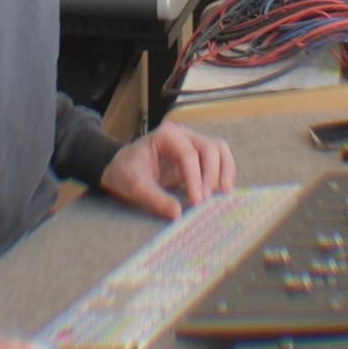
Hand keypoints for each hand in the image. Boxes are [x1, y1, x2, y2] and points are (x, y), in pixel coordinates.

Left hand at [100, 122, 235, 219]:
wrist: (122, 170)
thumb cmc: (126, 172)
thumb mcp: (135, 186)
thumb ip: (155, 199)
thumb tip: (178, 213)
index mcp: (167, 135)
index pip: (189, 154)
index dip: (196, 178)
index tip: (196, 201)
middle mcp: (184, 135)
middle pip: (210, 148)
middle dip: (212, 174)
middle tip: (206, 200)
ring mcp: (192, 144)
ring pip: (219, 151)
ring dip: (224, 171)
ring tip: (224, 194)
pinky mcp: (197, 158)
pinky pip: (218, 162)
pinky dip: (223, 175)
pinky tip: (220, 193)